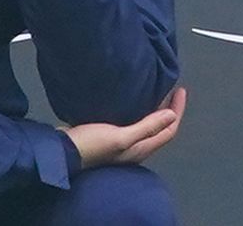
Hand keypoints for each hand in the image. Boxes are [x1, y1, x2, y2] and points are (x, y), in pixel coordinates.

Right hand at [62, 87, 186, 169]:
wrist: (61, 152)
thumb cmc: (92, 145)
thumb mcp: (121, 136)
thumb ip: (147, 127)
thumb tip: (172, 115)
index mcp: (141, 148)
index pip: (169, 130)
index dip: (178, 110)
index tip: (181, 90)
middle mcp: (135, 147)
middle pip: (160, 128)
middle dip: (170, 110)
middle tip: (173, 90)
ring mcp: (122, 143)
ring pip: (147, 125)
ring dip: (155, 110)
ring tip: (157, 92)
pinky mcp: (110, 136)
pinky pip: (133, 122)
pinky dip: (140, 111)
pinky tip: (135, 100)